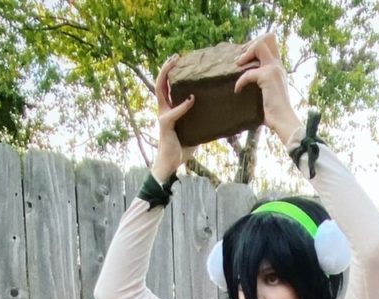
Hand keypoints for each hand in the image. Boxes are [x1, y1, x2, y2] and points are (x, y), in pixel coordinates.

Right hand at [153, 54, 195, 178]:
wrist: (171, 163)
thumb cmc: (182, 148)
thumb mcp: (194, 131)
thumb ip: (200, 121)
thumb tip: (218, 116)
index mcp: (169, 109)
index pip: (166, 86)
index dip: (170, 73)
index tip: (179, 62)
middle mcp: (163, 109)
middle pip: (160, 83)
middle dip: (166, 67)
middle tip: (176, 56)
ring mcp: (163, 115)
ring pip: (160, 89)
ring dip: (167, 74)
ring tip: (175, 62)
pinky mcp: (165, 124)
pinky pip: (175, 112)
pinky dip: (183, 106)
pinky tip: (192, 100)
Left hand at [234, 33, 301, 143]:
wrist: (283, 121)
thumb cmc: (276, 113)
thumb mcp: (269, 94)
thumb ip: (262, 84)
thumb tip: (247, 84)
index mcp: (279, 68)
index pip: (271, 43)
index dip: (257, 45)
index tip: (245, 58)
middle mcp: (278, 66)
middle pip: (267, 38)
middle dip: (250, 46)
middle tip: (239, 60)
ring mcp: (273, 69)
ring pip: (259, 46)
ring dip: (246, 54)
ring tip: (237, 65)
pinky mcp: (267, 77)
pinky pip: (248, 73)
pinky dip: (240, 81)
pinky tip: (237, 90)